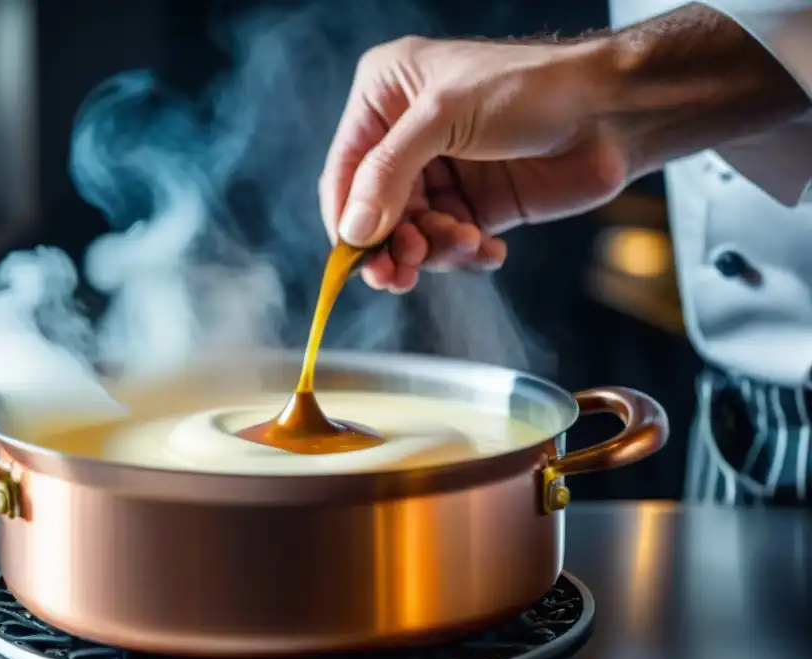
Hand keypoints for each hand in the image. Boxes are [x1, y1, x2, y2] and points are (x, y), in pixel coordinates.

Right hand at [319, 35, 627, 292]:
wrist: (611, 110)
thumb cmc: (529, 88)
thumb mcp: (444, 114)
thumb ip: (389, 172)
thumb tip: (352, 231)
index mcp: (386, 98)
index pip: (344, 170)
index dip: (346, 218)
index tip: (356, 257)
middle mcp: (406, 139)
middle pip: (373, 213)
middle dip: (392, 244)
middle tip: (401, 272)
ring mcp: (442, 176)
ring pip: (411, 235)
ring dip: (433, 250)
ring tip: (464, 241)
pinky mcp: (475, 207)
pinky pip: (449, 247)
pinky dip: (464, 256)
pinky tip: (488, 248)